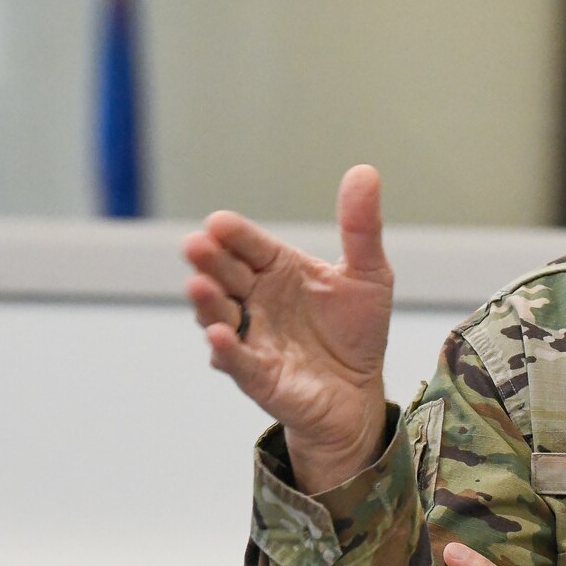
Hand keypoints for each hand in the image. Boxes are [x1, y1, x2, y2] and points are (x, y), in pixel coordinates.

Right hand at [184, 164, 392, 493]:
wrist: (358, 393)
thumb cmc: (356, 332)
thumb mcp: (368, 274)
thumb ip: (361, 228)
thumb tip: (364, 171)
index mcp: (277, 269)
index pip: (249, 245)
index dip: (234, 235)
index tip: (219, 222)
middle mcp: (256, 300)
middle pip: (226, 275)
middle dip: (210, 262)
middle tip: (197, 246)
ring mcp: (252, 337)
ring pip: (220, 315)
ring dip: (207, 302)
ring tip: (199, 287)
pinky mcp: (257, 375)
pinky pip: (237, 361)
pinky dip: (226, 350)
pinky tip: (218, 337)